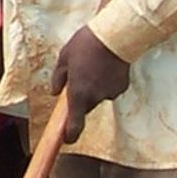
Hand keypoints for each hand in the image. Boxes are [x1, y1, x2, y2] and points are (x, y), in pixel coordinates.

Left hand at [51, 25, 131, 142]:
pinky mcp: (122, 88)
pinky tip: (105, 66)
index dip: (70, 135)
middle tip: (78, 75)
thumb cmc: (84, 45)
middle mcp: (95, 98)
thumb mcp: (64, 58)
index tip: (67, 140)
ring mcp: (110, 94)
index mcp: (78, 93)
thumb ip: (58, 78)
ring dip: (93, 87)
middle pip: (85, 106)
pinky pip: (110, 89)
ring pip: (98, 96)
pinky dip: (106, 81)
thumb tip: (54, 92)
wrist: (115, 37)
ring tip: (92, 65)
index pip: (75, 123)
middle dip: (81, 96)